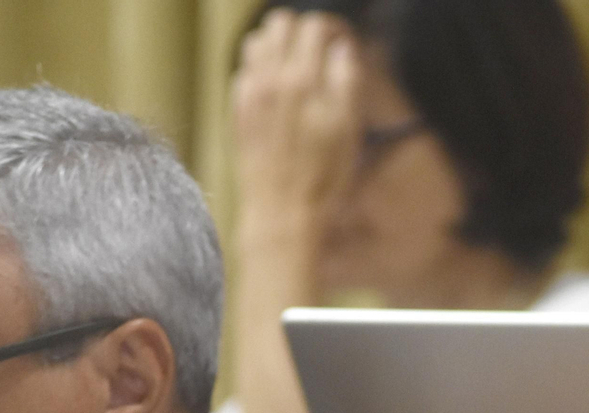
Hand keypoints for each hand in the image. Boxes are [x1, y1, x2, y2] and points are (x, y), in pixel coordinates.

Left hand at [231, 9, 362, 238]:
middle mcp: (272, 78)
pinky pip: (246, 68)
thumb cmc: (323, 177)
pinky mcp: (238, 107)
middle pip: (283, 23)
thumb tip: (342, 47)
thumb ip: (347, 79)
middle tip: (320, 54)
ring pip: (258, 40)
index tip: (342, 46)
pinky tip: (279, 88)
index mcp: (304, 80)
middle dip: (305, 32)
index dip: (334, 31)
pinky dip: (263, 67)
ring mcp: (250, 91)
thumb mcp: (349, 128)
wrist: (283, 212)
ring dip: (280, 45)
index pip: (316, 26)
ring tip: (298, 66)